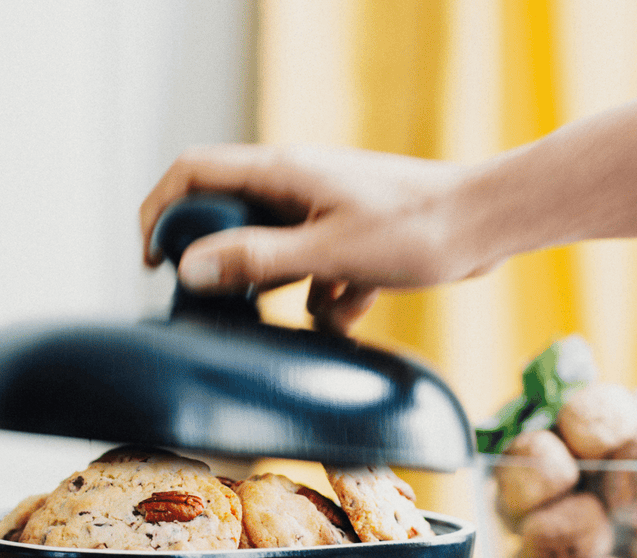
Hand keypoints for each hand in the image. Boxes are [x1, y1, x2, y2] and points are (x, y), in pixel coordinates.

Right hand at [139, 144, 493, 333]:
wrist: (486, 225)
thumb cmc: (414, 230)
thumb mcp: (326, 252)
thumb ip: (256, 259)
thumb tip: (191, 268)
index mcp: (282, 172)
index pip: (193, 173)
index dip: (160, 211)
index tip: (151, 260)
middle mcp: (297, 185)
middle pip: (231, 219)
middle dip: (229, 267)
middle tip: (230, 305)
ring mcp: (324, 211)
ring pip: (276, 255)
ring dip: (287, 290)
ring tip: (315, 304)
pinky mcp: (350, 238)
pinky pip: (317, 274)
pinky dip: (329, 298)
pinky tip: (356, 304)